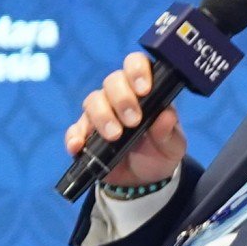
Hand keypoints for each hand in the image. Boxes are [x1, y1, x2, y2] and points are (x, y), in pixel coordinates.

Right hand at [63, 49, 187, 189]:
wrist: (144, 180)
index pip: (135, 65)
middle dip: (121, 99)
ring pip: (92, 102)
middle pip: (112, 82)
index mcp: (143, 91)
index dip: (137, 71)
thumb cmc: (160, 153)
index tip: (144, 90)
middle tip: (133, 121)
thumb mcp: (172, 146)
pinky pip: (74, 129)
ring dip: (102, 117)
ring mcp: (99, 115)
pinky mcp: (85, 135)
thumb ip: (170, 132)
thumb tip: (166, 116)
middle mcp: (119, 97)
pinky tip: (79, 145)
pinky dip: (74, 136)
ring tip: (115, 136)